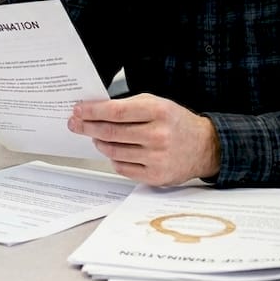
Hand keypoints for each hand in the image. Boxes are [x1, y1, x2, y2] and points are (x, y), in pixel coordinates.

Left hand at [69, 93, 219, 185]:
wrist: (204, 147)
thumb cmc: (176, 122)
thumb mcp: (157, 104)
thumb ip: (128, 105)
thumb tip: (94, 111)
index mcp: (159, 112)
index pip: (116, 111)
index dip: (93, 111)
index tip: (78, 110)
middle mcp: (158, 135)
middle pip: (111, 132)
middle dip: (88, 127)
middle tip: (75, 124)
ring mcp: (157, 158)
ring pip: (113, 151)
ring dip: (99, 143)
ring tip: (96, 137)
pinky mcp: (155, 176)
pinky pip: (122, 168)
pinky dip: (113, 158)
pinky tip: (114, 151)